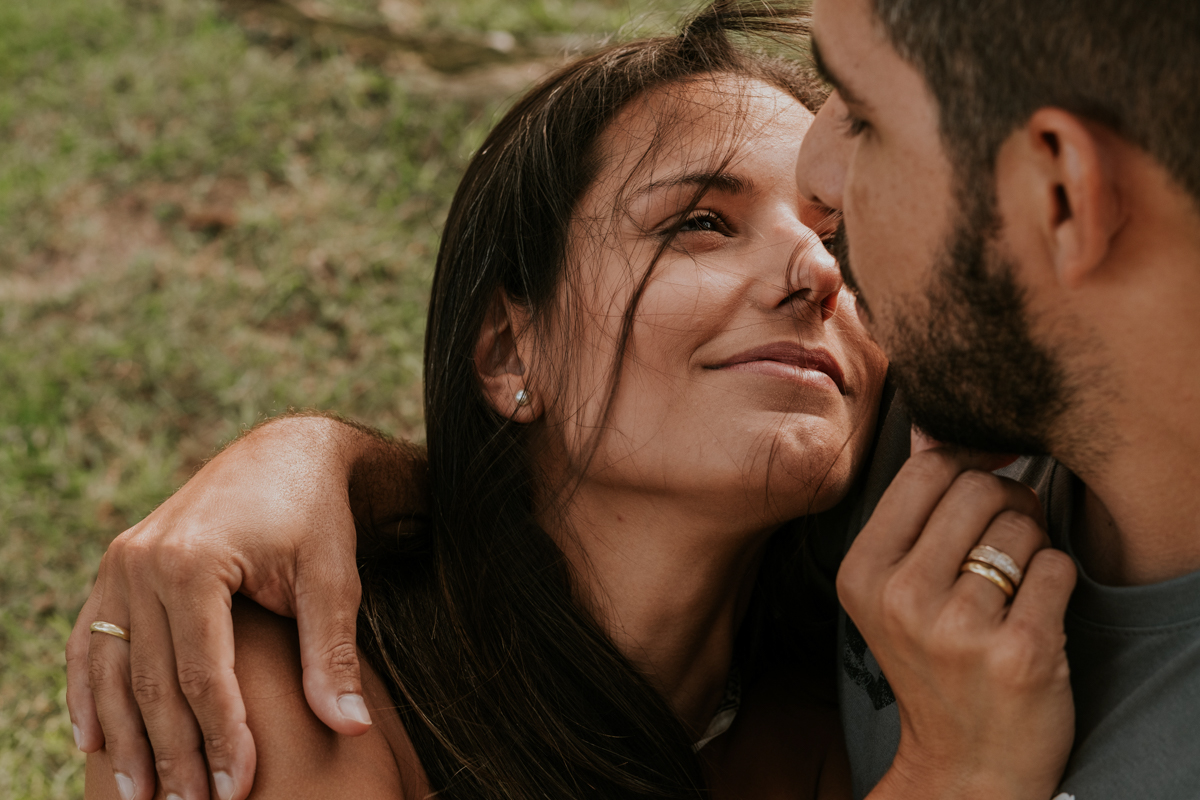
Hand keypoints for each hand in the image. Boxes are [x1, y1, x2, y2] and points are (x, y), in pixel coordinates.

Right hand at [66, 415, 413, 799]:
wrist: (284, 454)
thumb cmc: (315, 516)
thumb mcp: (332, 578)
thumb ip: (331, 653)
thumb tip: (351, 728)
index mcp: (194, 561)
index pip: (204, 673)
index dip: (221, 738)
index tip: (237, 791)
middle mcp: (143, 561)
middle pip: (151, 680)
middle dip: (171, 754)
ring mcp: (121, 563)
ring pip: (110, 668)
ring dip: (122, 738)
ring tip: (138, 798)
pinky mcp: (117, 567)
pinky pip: (90, 639)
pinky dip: (88, 692)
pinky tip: (93, 741)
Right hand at [842, 446, 1076, 799]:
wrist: (966, 761)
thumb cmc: (933, 659)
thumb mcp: (892, 588)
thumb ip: (910, 512)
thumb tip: (935, 428)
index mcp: (862, 572)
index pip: (926, 469)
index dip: (970, 460)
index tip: (987, 476)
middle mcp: (901, 598)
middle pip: (979, 488)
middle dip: (1007, 502)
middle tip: (1009, 534)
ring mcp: (959, 629)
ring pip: (1023, 524)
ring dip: (1033, 544)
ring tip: (1016, 581)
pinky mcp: (1020, 652)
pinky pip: (1058, 567)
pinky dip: (1059, 581)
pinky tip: (1037, 611)